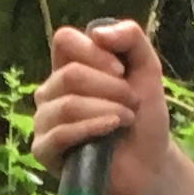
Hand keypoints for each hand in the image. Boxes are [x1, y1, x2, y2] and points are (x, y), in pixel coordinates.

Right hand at [28, 20, 176, 194]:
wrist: (150, 162)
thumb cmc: (144, 115)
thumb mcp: (147, 68)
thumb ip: (130, 38)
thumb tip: (97, 32)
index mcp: (68, 68)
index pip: (64, 41)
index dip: (94, 52)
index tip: (122, 71)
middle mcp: (50, 92)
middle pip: (70, 75)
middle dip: (110, 88)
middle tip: (132, 102)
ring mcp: (44, 121)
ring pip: (67, 105)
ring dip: (106, 110)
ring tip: (126, 119)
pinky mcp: (43, 150)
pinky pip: (60, 133)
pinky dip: (91, 128)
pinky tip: (111, 129)